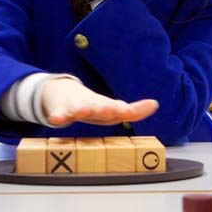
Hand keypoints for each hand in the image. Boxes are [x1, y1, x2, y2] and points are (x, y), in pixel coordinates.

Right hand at [41, 78, 157, 126]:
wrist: (61, 91)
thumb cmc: (92, 105)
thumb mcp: (111, 108)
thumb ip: (133, 110)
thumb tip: (155, 104)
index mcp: (106, 106)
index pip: (121, 109)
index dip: (130, 110)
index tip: (139, 108)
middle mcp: (93, 105)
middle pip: (100, 107)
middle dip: (105, 108)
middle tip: (109, 109)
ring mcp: (76, 107)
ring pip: (79, 109)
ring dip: (81, 109)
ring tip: (80, 111)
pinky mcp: (60, 111)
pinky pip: (58, 115)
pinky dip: (57, 116)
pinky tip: (55, 120)